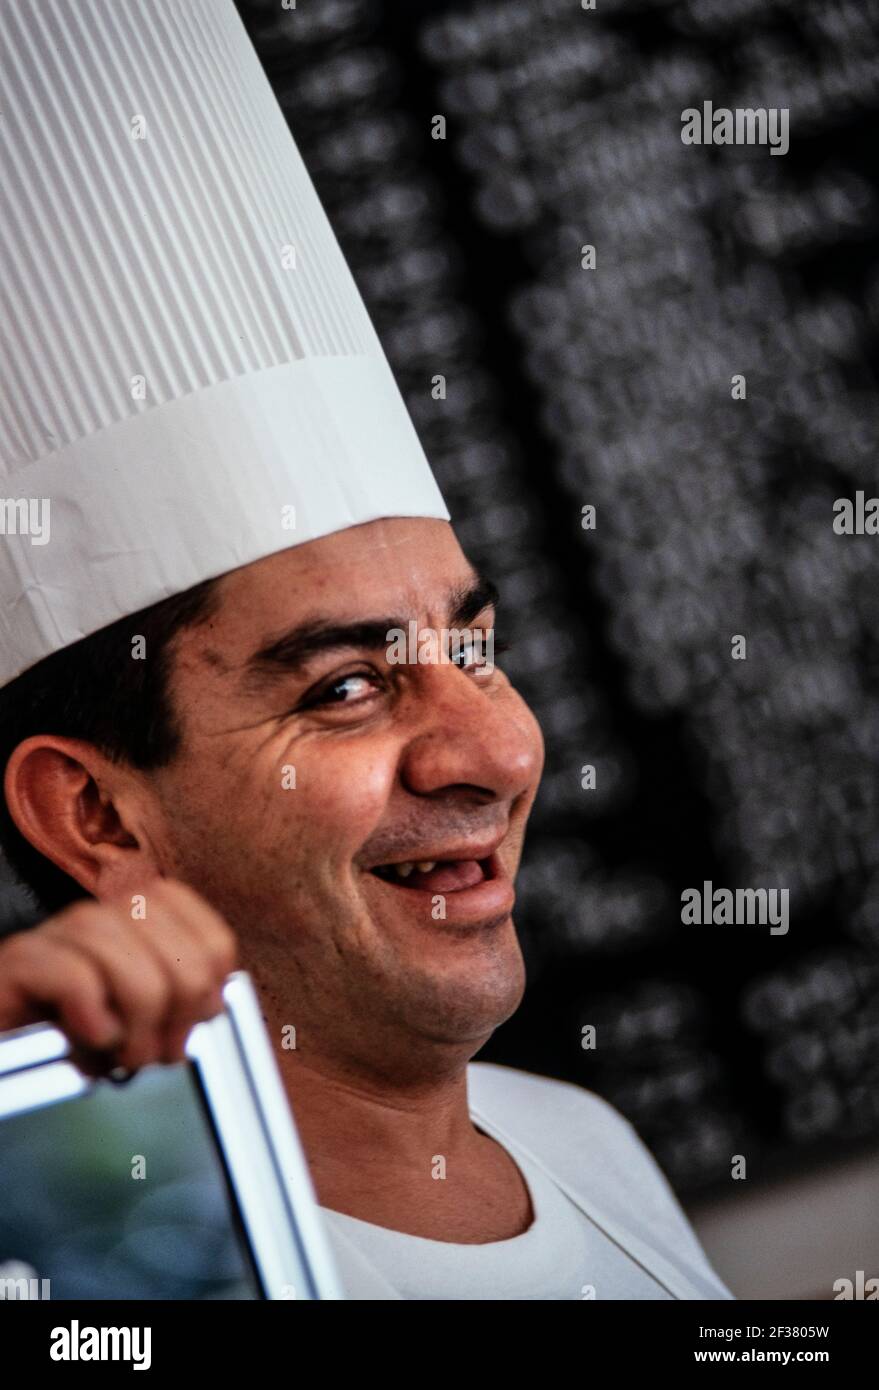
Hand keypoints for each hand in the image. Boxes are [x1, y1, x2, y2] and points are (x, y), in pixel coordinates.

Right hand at [0, 878, 237, 1075]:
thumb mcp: (135, 1021)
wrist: (7, 1048)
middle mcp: (101, 918)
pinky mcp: (19, 962)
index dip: (211, 988)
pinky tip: (89, 1037)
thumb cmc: (65, 1037)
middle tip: (154, 1052)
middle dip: (177, 1013)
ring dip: (136, 1024)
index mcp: (138, 922)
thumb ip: (178, 1003)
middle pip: (179, 950)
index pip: (211, 936)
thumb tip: (213, 1004)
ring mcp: (57, 936)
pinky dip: (92, 1017)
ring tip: (122, 1055)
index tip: (191, 1024)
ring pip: (128, 957)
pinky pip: (75, 976)